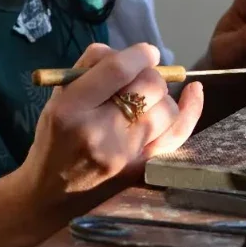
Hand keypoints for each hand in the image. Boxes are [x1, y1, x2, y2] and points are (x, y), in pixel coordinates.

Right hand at [18, 42, 203, 219]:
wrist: (50, 195)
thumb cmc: (53, 139)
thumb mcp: (58, 97)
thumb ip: (90, 67)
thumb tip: (130, 54)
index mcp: (72, 108)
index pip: (118, 70)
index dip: (139, 55)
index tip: (146, 52)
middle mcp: (100, 132)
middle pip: (148, 87)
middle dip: (150, 73)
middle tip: (139, 77)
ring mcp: (125, 155)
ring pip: (166, 109)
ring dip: (161, 95)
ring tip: (145, 99)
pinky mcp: (142, 169)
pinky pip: (178, 136)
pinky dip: (190, 110)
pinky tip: (194, 91)